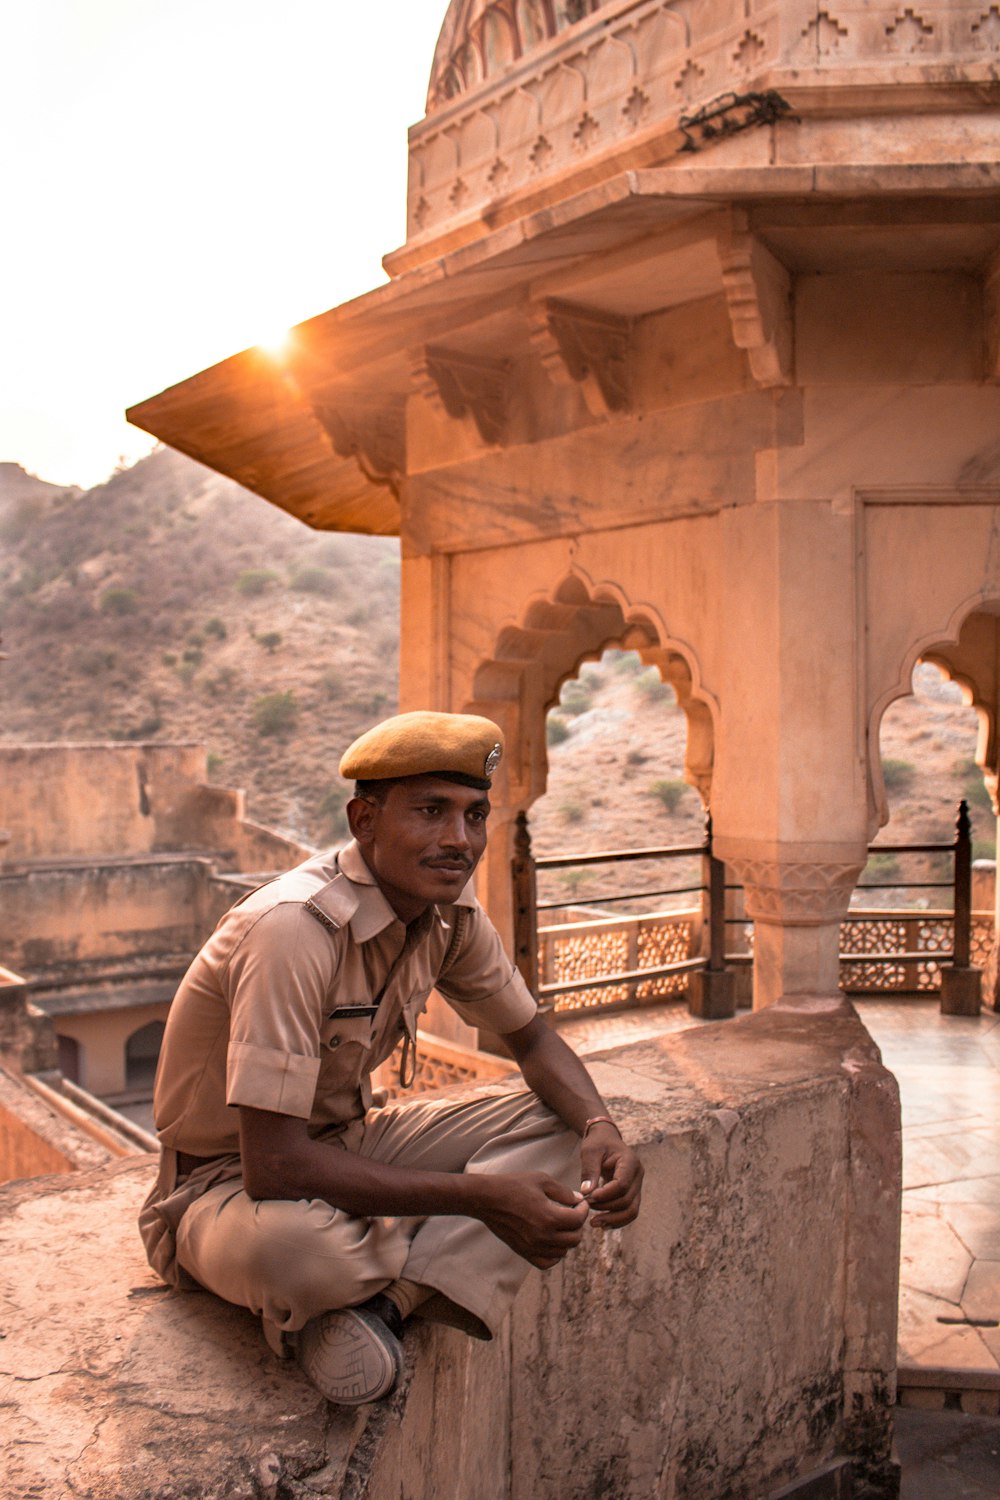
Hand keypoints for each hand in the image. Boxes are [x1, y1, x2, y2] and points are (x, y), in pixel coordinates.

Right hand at [475, 1172, 590, 1268]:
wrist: (486, 1199)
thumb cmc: (514, 1185)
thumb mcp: (542, 1180)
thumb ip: (563, 1192)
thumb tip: (578, 1201)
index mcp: (549, 1217)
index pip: (578, 1220)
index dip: (583, 1209)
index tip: (580, 1203)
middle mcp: (543, 1236)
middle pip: (575, 1239)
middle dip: (578, 1225)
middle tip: (573, 1213)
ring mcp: (533, 1247)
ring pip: (563, 1251)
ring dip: (567, 1239)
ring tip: (562, 1225)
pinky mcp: (524, 1252)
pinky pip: (547, 1262)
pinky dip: (554, 1254)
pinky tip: (552, 1240)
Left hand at [579, 1124, 642, 1227]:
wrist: (607, 1140)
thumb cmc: (598, 1143)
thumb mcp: (590, 1151)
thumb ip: (589, 1170)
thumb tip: (587, 1192)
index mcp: (630, 1162)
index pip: (621, 1185)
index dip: (605, 1195)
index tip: (588, 1197)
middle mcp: (638, 1175)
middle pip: (627, 1200)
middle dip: (606, 1207)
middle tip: (585, 1206)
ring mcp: (638, 1186)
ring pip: (631, 1211)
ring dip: (613, 1219)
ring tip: (594, 1223)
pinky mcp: (633, 1194)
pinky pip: (629, 1212)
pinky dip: (617, 1220)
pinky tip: (602, 1224)